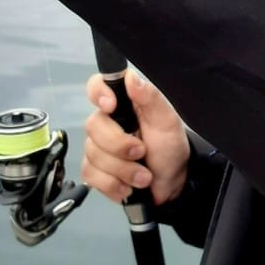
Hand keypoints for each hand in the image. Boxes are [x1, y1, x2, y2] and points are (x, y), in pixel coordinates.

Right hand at [82, 70, 189, 206]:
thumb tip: (131, 77)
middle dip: (120, 146)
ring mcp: (98, 148)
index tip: (111, 106)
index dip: (98, 93)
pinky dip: (113, 184)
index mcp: (123, 105)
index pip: (97, 86)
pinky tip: (128, 186)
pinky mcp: (94, 171)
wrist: (173, 185)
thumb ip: (150, 97)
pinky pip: (91, 175)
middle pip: (93, 126)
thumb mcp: (167, 121)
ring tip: (143, 176)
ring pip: (94, 155)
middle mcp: (107, 123)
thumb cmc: (170, 148)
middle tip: (142, 152)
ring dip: (123, 170)